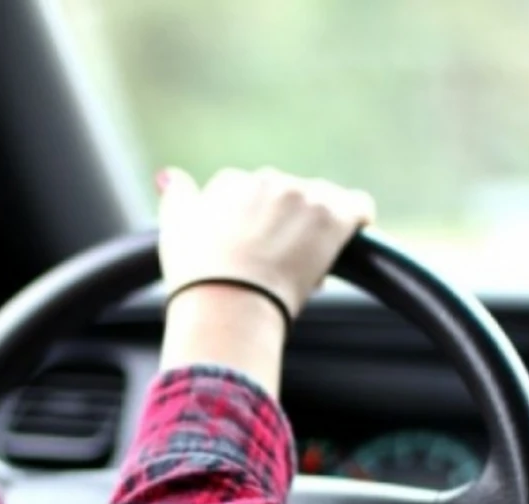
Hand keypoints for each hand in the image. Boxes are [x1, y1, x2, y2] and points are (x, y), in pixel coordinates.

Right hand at [156, 167, 374, 393]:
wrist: (227, 301)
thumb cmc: (197, 276)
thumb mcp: (173, 231)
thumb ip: (176, 197)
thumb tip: (170, 176)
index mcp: (230, 183)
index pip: (250, 195)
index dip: (255, 226)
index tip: (252, 254)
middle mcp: (267, 180)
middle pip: (287, 199)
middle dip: (286, 226)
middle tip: (277, 266)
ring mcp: (302, 196)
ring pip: (322, 203)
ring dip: (316, 227)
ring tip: (306, 264)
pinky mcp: (333, 216)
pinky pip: (357, 207)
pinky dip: (356, 221)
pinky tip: (350, 239)